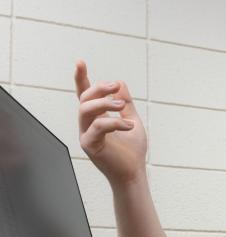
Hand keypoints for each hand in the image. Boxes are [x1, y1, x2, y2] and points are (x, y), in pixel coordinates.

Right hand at [74, 60, 146, 186]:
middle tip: (116, 87)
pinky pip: (97, 127)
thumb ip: (126, 104)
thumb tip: (120, 83)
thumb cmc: (133, 151)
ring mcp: (86, 135)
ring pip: (85, 110)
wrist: (134, 173)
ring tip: (122, 106)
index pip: (85, 96)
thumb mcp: (132, 121)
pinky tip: (129, 126)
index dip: (81, 79)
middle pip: (85, 99)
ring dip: (104, 103)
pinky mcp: (90, 145)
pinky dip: (114, 123)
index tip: (80, 63)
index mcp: (96, 118)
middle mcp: (88, 125)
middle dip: (99, 89)